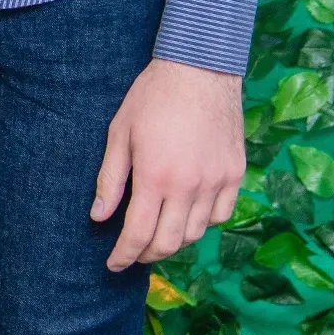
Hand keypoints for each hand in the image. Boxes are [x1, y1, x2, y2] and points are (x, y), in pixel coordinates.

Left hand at [90, 58, 245, 270]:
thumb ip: (110, 179)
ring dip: (175, 241)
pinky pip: (221, 215)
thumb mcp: (119, 134)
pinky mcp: (235, 175)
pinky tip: (187, 216)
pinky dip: (202, 223)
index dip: (124, 255)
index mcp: (156, 177)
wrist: (200, 69)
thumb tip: (98, 216)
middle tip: (133, 254)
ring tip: (157, 235)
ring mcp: (217, 182)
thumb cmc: (151, 97)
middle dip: (147, 255)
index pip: (138, 234)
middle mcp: (190, 186)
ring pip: (197, 233)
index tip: (113, 265)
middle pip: (170, 242)